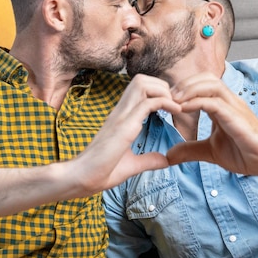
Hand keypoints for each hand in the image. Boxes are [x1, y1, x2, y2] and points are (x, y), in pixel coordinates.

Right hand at [72, 74, 181, 193]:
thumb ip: (148, 160)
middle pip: (141, 79)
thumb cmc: (101, 172)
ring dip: (162, 90)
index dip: (159, 92)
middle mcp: (120, 112)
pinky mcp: (124, 126)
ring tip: (174, 106)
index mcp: (121, 117)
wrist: (82, 178)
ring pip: (142, 84)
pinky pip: (147, 103)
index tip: (172, 107)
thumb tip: (165, 160)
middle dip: (162, 86)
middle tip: (175, 104)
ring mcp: (121, 116)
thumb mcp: (132, 165)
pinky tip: (175, 112)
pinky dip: (165, 102)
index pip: (139, 89)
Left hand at [166, 73, 257, 177]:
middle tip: (167, 97)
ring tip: (174, 101)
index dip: (183, 87)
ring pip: (212, 85)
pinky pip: (216, 103)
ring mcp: (235, 108)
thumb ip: (190, 150)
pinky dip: (198, 102)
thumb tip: (168, 155)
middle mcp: (229, 102)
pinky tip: (184, 109)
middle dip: (185, 83)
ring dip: (190, 89)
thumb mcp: (210, 151)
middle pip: (207, 77)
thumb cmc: (244, 153)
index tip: (166, 100)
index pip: (203, 84)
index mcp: (222, 105)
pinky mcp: (238, 119)